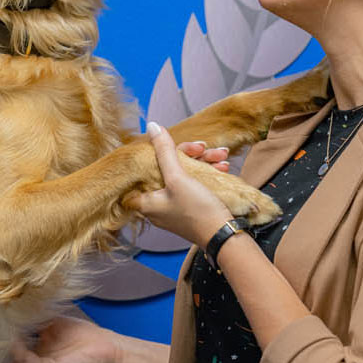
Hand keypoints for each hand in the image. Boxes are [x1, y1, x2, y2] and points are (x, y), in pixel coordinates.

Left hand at [125, 122, 233, 247]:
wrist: (225, 235)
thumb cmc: (197, 210)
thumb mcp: (178, 178)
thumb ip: (164, 152)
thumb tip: (151, 127)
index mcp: (147, 201)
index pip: (138, 175)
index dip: (148, 159)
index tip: (160, 148)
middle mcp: (158, 206)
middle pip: (166, 170)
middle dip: (188, 155)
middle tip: (202, 148)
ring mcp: (176, 207)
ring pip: (184, 175)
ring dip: (203, 162)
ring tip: (220, 156)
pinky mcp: (192, 208)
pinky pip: (195, 185)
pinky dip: (207, 174)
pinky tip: (222, 167)